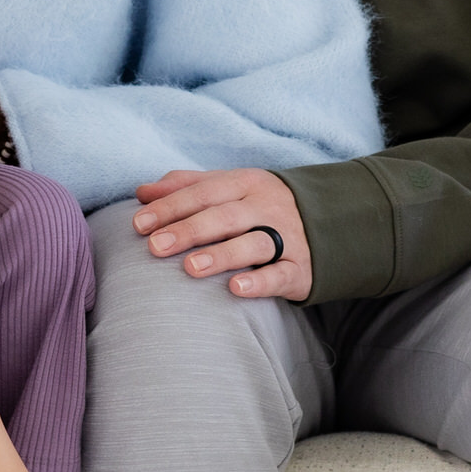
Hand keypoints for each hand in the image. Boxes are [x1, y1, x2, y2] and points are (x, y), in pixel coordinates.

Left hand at [131, 168, 312, 301]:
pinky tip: (235, 288)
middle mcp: (266, 207)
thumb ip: (187, 186)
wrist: (331, 221)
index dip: (170, 207)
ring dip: (221, 255)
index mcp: (245, 183)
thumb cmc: (261, 206)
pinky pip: (280, 274)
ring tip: (190, 267)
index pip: (202, 192)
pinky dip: (260, 281)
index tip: (139, 224)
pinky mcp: (300, 268)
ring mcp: (286, 237)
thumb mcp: (229, 188)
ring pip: (253, 243)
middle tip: (155, 246)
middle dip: (188, 230)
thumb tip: (142, 192)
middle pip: (224, 216)